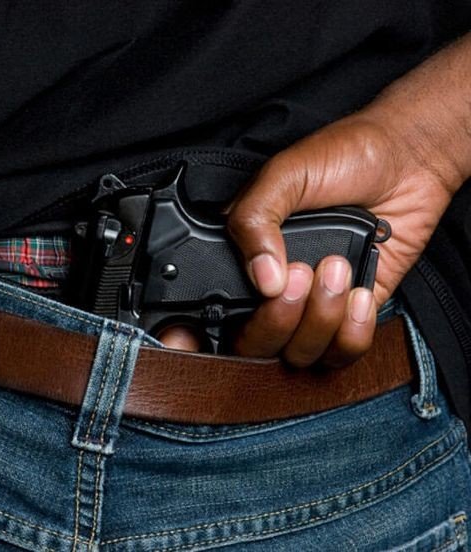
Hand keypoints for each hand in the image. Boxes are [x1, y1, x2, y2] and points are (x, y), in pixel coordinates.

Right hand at [160, 33, 470, 364]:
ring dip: (319, 318)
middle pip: (254, 345)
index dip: (199, 333)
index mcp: (243, 258)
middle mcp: (272, 290)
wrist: (408, 160)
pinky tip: (357, 291)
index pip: (212, 312)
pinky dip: (351, 331)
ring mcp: (311, 307)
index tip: (199, 333)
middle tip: (299, 273)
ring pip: (299, 354)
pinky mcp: (352, 315)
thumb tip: (260, 279)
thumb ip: (254, 220)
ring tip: (337, 267)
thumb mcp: (283, 175)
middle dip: (276, 319)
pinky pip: (343, 353)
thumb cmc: (342, 158)